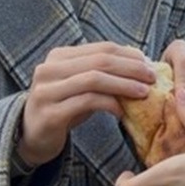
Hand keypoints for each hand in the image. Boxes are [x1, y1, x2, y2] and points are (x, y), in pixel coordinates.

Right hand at [18, 42, 155, 166]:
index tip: (149, 64)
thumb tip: (141, 62)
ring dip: (124, 85)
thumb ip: (103, 72)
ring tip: (144, 93)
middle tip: (152, 78)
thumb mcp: (82, 86)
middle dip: (130, 68)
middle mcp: (49, 69)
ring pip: (94, 79)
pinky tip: (122, 111)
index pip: (101, 48)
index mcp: (59, 56)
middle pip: (99, 61)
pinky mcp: (50, 113)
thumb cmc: (64, 107)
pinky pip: (86, 102)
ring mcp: (47, 91)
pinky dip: (109, 104)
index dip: (128, 54)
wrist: (32, 137)